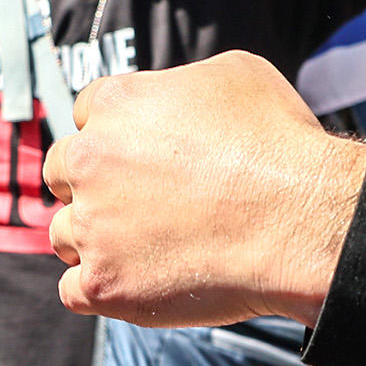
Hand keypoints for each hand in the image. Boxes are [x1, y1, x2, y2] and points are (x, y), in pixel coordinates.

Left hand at [46, 52, 365, 325]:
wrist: (302, 221)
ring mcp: (93, 225)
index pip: (87, 114)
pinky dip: (99, 288)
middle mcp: (90, 159)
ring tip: (147, 247)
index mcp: (116, 104)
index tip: (144, 157)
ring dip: (94, 239)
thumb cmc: (279, 144)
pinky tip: (135, 282)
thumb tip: (175, 97)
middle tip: (141, 204)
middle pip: (63, 173)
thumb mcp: (237, 74)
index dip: (117, 136)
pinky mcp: (104, 283)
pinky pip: (73, 291)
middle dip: (95, 186)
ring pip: (64, 233)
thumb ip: (183, 82)